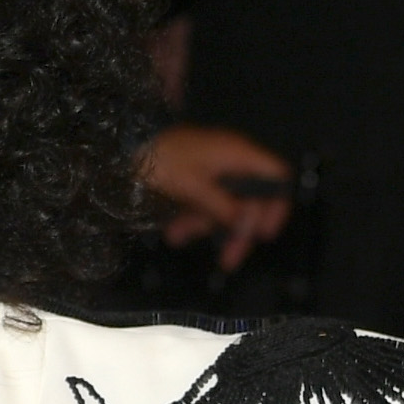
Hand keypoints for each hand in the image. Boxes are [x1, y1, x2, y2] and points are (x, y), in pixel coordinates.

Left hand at [141, 125, 293, 270]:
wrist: (126, 144)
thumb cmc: (161, 159)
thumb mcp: (193, 187)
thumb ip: (222, 207)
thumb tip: (244, 225)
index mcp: (239, 155)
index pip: (276, 177)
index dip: (277, 205)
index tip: (265, 233)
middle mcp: (231, 161)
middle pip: (249, 200)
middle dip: (238, 230)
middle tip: (229, 260)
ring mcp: (213, 169)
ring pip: (223, 205)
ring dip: (203, 226)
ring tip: (177, 237)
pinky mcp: (195, 177)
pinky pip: (203, 201)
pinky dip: (190, 217)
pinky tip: (173, 232)